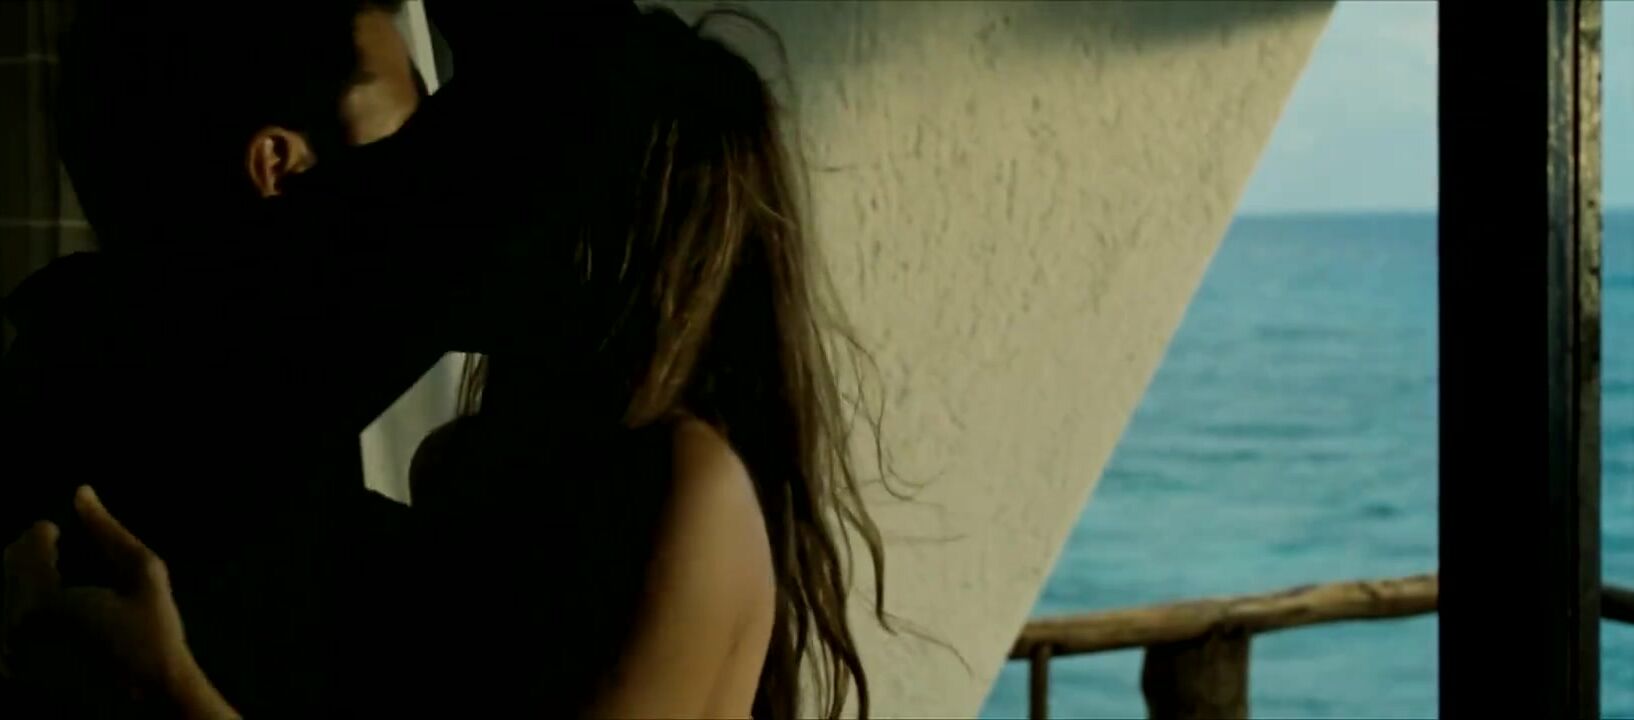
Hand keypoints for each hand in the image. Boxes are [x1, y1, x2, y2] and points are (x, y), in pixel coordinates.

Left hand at [1, 486, 237, 718]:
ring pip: (6, 600)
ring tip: (43, 572)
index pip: (23, 555)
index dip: (35, 537)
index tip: (50, 528)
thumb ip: (108, 530)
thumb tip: (81, 492)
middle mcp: (20, 631)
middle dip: (22, 556)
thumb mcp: (144, 570)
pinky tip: (42, 606)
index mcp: (44, 605)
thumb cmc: (156, 630)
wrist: (153, 692)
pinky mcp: (24, 669)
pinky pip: (11, 627)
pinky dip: (20, 608)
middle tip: (41, 543)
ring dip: (18, 582)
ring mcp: (18, 653)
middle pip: (6, 576)